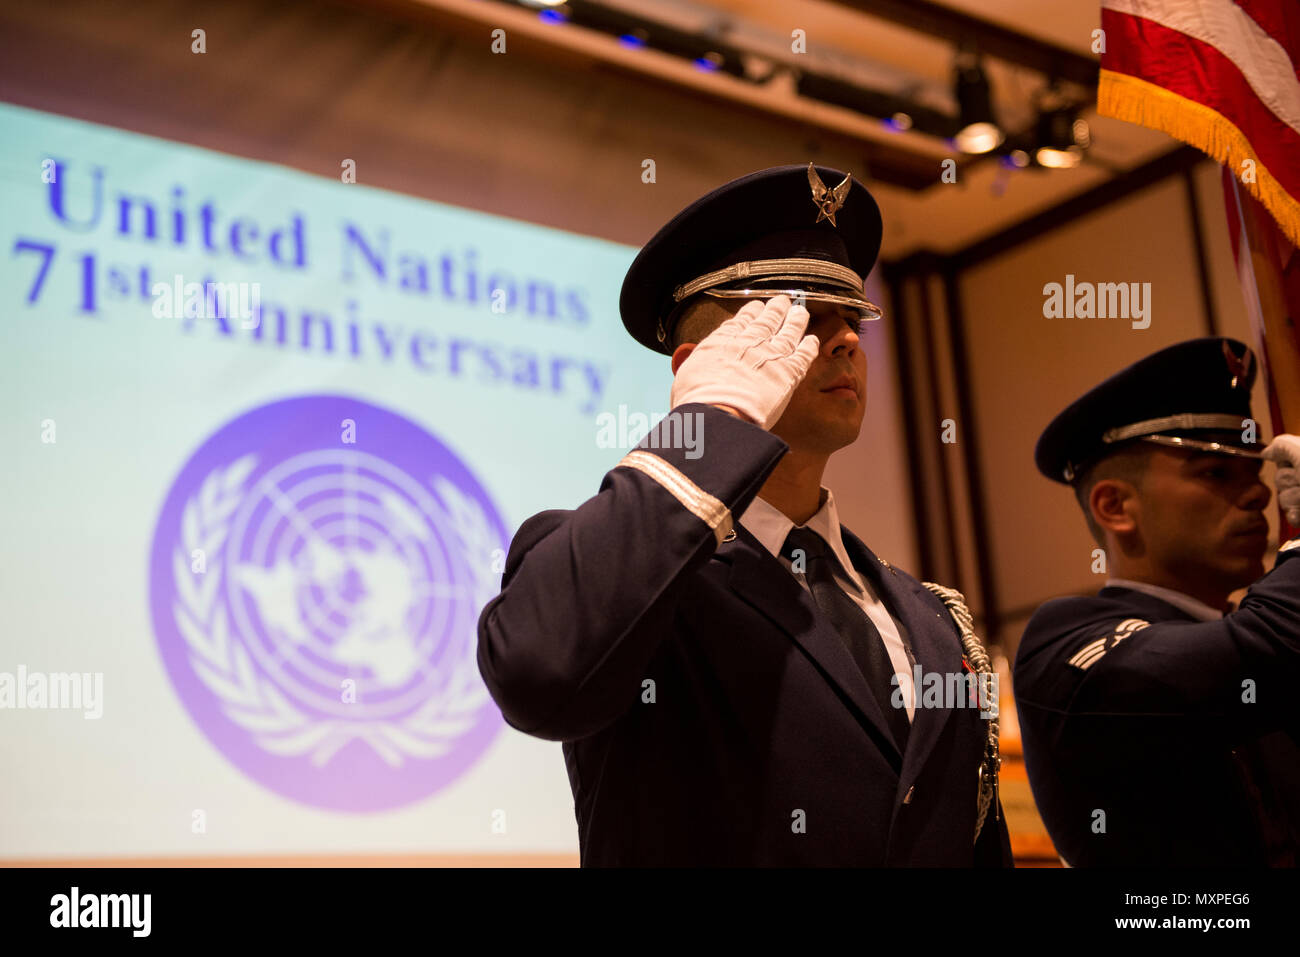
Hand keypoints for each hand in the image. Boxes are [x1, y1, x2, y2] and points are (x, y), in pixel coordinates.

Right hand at [670, 295, 818, 430]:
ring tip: (800, 312)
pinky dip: (809, 346)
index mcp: (723, 341)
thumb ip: (691, 362)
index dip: (750, 312)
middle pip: (767, 320)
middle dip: (775, 309)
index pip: (740, 321)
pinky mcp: (789, 372)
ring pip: (788, 331)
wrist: (718, 414)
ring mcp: (771, 355)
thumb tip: (686, 356)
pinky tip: (812, 340)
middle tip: (782, 301)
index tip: (756, 307)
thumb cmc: (696, 401)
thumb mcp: (685, 375)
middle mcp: (749, 343)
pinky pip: (804, 354)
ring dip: (796, 320)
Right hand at [1263, 434, 1299, 526]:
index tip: (1293, 465)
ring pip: (1285, 498)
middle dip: (1290, 482)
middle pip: (1281, 480)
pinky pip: (1291, 515)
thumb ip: (1281, 446)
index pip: (1283, 460)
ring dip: (1295, 499)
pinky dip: (1297, 514)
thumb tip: (1266, 452)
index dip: (1286, 463)